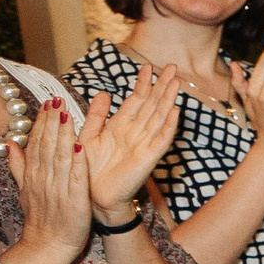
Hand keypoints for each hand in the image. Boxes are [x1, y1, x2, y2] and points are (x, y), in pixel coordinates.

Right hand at [8, 97, 90, 262]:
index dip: (42, 122)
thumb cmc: (41, 217)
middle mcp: (44, 179)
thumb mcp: (25, 190)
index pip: (37, 143)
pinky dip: (78, 163)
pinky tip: (81, 147)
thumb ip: (19, 166)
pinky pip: (76, 179)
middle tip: (56, 100)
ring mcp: (59, 189)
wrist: (48, 246)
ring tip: (67, 115)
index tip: (48, 103)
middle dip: (52, 121)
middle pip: (47, 145)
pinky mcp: (74, 200)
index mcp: (34, 174)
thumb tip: (10, 143)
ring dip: (63, 135)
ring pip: (60, 157)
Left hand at [81, 66, 180, 219]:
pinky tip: (175, 111)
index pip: (135, 100)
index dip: (142, 83)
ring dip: (168, 100)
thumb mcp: (88, 135)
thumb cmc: (89, 169)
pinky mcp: (148, 158)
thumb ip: (96, 115)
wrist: (92, 196)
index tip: (147, 67)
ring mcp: (143, 144)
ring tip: (176, 82)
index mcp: (120, 126)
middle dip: (161, 85)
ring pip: (159, 117)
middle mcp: (135, 133)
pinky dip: (168, 126)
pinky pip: (161, 139)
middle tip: (171, 67)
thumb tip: (103, 92)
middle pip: (152, 105)